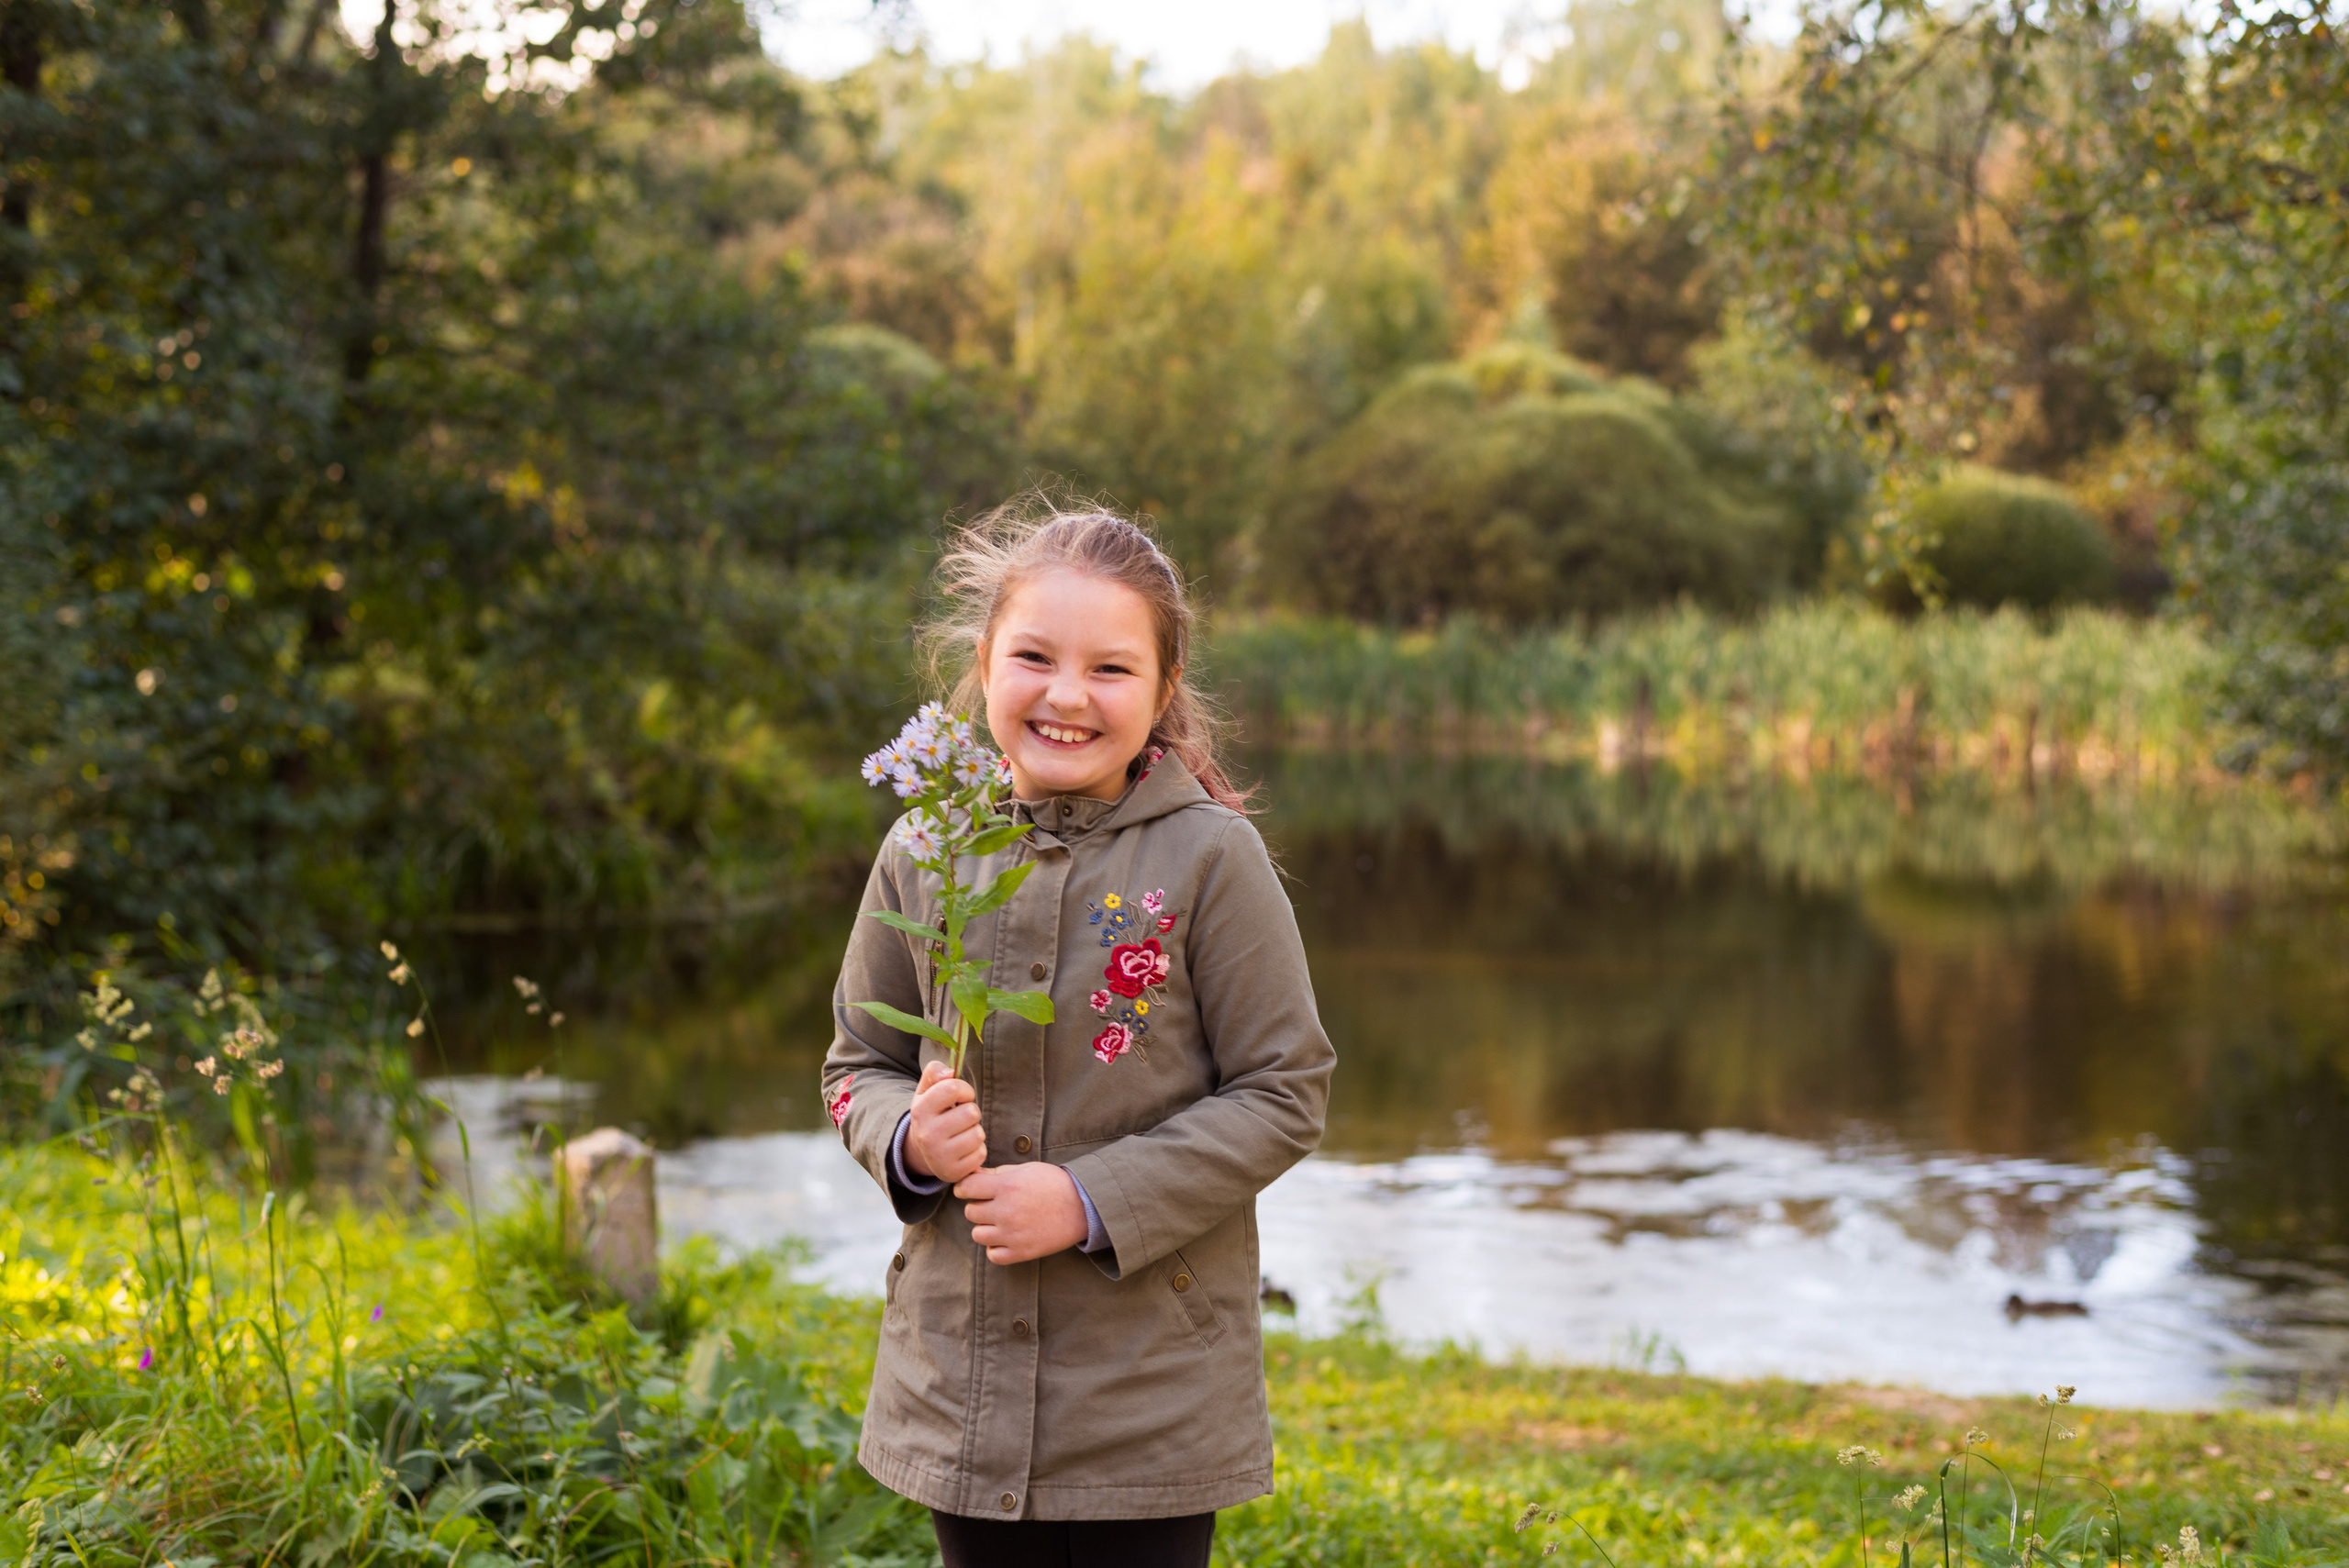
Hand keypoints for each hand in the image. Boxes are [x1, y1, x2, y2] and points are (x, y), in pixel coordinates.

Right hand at [904, 1061, 984, 1184]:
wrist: (923, 1151)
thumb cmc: (932, 1114)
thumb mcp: (927, 1090)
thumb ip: (935, 1071)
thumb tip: (950, 1072)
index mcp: (920, 1110)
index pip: (953, 1088)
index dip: (964, 1090)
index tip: (961, 1097)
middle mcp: (927, 1134)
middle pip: (971, 1112)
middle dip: (971, 1112)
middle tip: (960, 1118)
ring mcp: (939, 1156)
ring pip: (978, 1134)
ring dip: (975, 1131)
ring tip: (961, 1133)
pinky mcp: (952, 1172)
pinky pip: (980, 1154)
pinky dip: (976, 1150)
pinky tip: (963, 1149)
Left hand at [956, 1163, 1089, 1264]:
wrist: (1083, 1207)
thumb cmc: (1054, 1183)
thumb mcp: (1026, 1169)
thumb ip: (998, 1173)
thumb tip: (972, 1175)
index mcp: (1006, 1186)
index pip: (965, 1188)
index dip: (966, 1187)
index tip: (972, 1189)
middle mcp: (1006, 1211)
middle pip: (970, 1212)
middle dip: (979, 1206)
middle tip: (993, 1204)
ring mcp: (1013, 1234)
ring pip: (977, 1235)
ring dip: (985, 1228)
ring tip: (1000, 1221)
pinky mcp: (1022, 1252)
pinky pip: (993, 1255)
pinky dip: (996, 1248)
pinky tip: (1006, 1237)